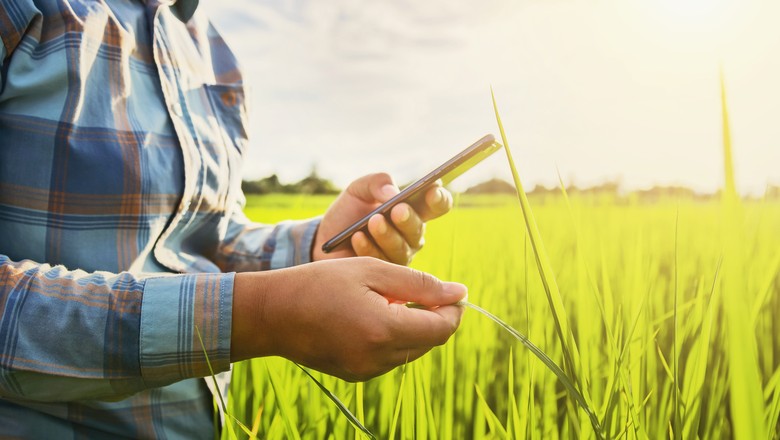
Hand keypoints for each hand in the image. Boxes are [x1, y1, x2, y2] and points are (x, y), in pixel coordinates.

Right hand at [231, 257, 466, 380]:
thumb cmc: (320, 283)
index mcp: (383, 330)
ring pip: (411, 351)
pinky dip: (393, 337)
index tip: (453, 291)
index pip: (441, 328)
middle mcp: (377, 358)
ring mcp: (366, 371)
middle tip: (421, 290)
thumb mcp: (372, 270)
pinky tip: (374, 316)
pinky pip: (390, 358)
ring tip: (390, 300)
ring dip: (413, 327)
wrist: (272, 312)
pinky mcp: (356, 375)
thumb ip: (418, 283)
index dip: (453, 309)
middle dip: (434, 317)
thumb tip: (458, 293)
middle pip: (429, 342)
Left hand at [312, 173, 452, 264]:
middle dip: (408, 219)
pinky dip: (368, 247)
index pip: (437, 206)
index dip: (439, 198)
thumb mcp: (359, 189)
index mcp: (413, 211)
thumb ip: (377, 182)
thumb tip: (393, 193)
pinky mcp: (383, 275)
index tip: (432, 190)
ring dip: (387, 234)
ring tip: (373, 222)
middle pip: (418, 229)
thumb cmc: (348, 212)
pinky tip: (357, 238)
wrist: (324, 238)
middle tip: (397, 210)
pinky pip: (380, 262)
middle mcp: (411, 235)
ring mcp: (399, 256)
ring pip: (401, 249)